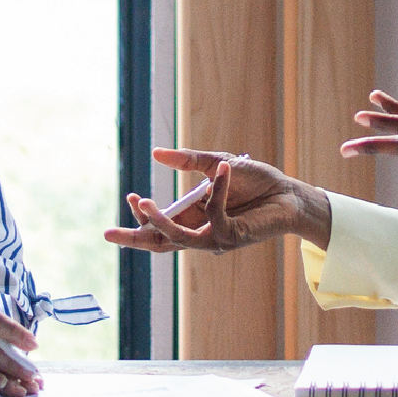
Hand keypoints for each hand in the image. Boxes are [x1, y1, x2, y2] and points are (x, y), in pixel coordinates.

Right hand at [103, 148, 333, 252]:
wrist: (289, 192)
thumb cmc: (256, 181)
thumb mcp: (218, 163)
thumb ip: (188, 160)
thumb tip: (156, 153)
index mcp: (194, 217)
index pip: (160, 228)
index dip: (140, 221)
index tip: (125, 207)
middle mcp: (202, 232)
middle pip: (160, 243)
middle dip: (134, 239)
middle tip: (108, 234)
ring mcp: (217, 238)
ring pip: (178, 238)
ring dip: (158, 221)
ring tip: (143, 201)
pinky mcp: (234, 236)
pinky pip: (216, 215)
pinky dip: (218, 190)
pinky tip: (223, 170)